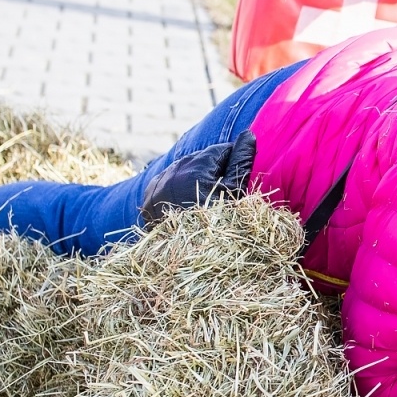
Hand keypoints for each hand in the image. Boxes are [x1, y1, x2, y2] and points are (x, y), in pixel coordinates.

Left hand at [141, 130, 255, 224]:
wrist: (190, 261)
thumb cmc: (221, 227)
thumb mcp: (235, 194)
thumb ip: (241, 161)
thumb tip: (249, 134)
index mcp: (194, 169)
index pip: (220, 151)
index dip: (233, 162)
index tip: (238, 179)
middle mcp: (170, 174)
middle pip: (198, 160)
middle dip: (212, 169)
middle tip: (224, 192)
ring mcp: (156, 188)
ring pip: (179, 171)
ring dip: (193, 178)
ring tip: (206, 200)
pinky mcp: (147, 202)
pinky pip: (163, 186)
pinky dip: (174, 190)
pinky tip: (187, 204)